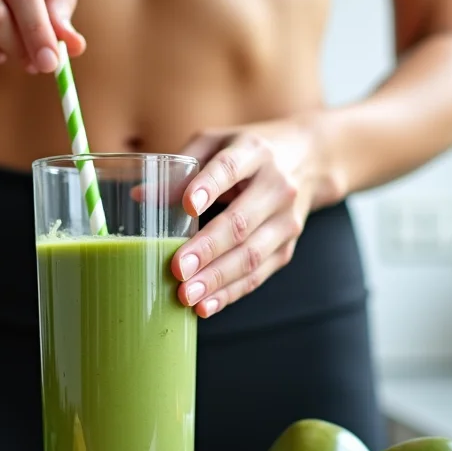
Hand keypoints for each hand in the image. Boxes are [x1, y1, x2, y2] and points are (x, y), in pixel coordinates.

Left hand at [172, 118, 322, 317]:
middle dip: (208, 249)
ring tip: (186, 295)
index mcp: (254, 152)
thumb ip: (181, 169)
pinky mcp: (287, 246)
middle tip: (177, 269)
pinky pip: (259, 275)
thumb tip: (140, 196)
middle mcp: (276, 185)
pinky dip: (230, 293)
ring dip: (217, 279)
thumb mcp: (217, 144)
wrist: (311, 159)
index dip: (209, 186)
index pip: (230, 167)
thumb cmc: (249, 151)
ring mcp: (285, 220)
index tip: (188, 205)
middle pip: (241, 221)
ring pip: (252, 255)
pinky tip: (205, 306)